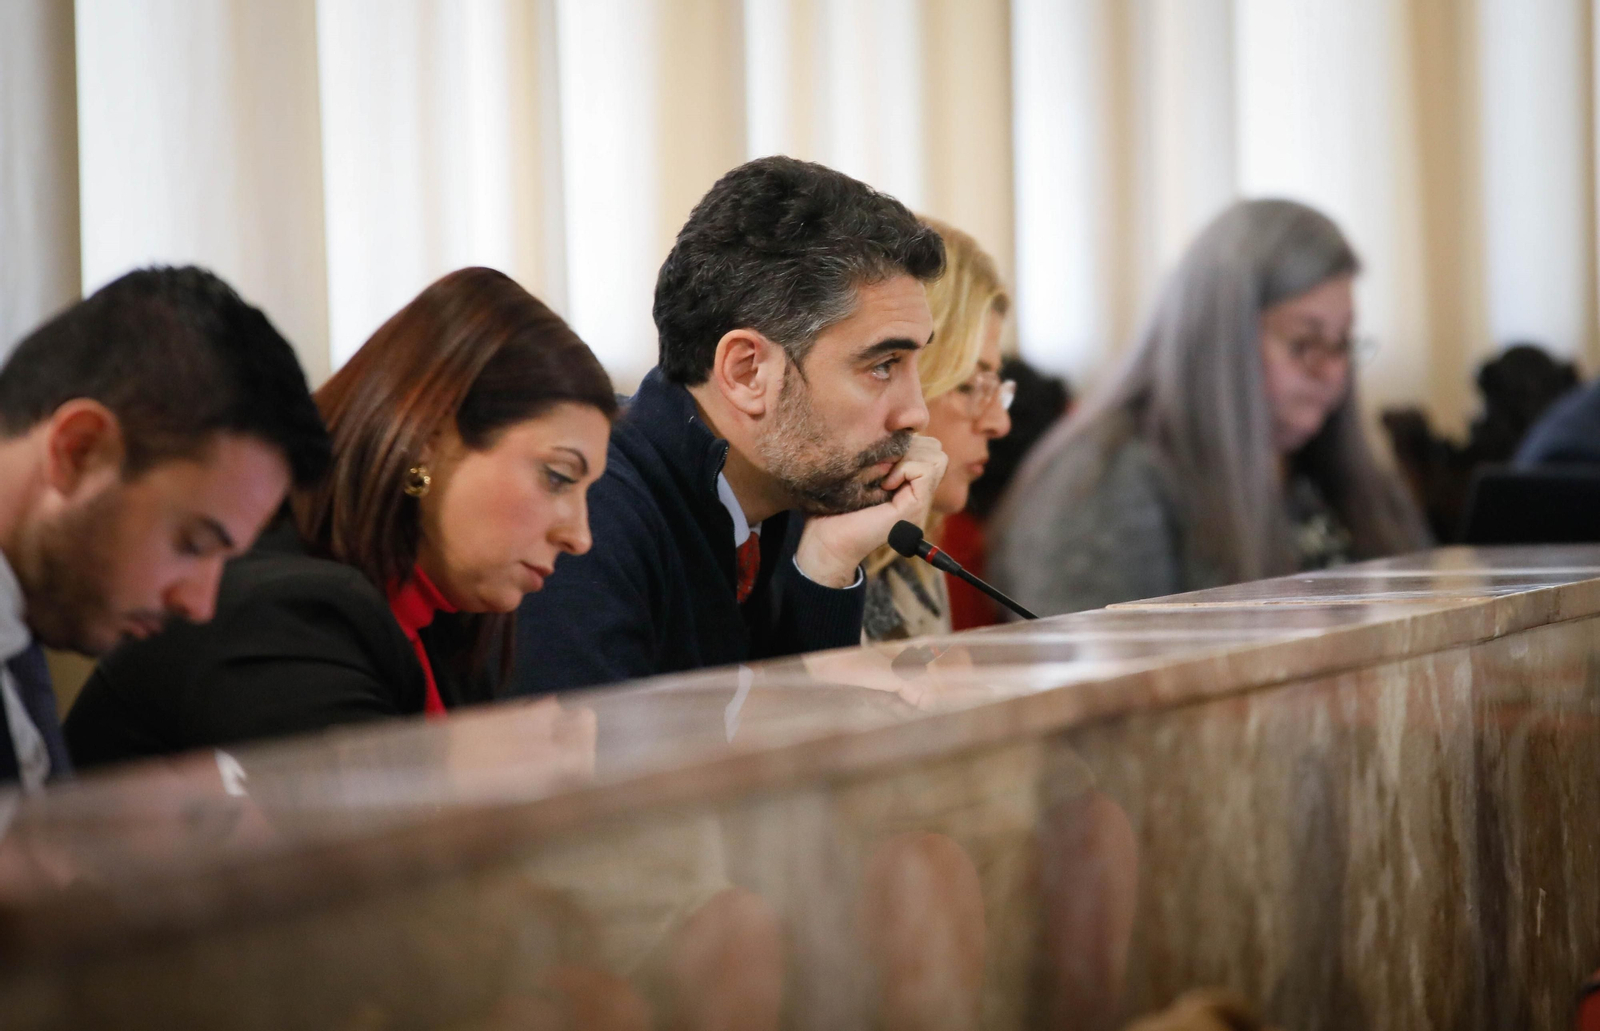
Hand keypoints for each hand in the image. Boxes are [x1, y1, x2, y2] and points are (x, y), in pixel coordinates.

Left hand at [795, 434, 947, 586]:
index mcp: (908, 487)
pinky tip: (885, 484)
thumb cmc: (834, 509)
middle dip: (909, 447)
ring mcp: (920, 504)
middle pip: (936, 449)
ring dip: (907, 457)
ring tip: (883, 476)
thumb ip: (882, 457)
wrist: (826, 542)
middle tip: (881, 468)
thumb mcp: (861, 474)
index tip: (878, 460)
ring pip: (937, 456)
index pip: (928, 446)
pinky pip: (926, 469)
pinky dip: (905, 468)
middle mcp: (918, 495)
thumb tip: (897, 433)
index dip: (905, 443)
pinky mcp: (916, 508)